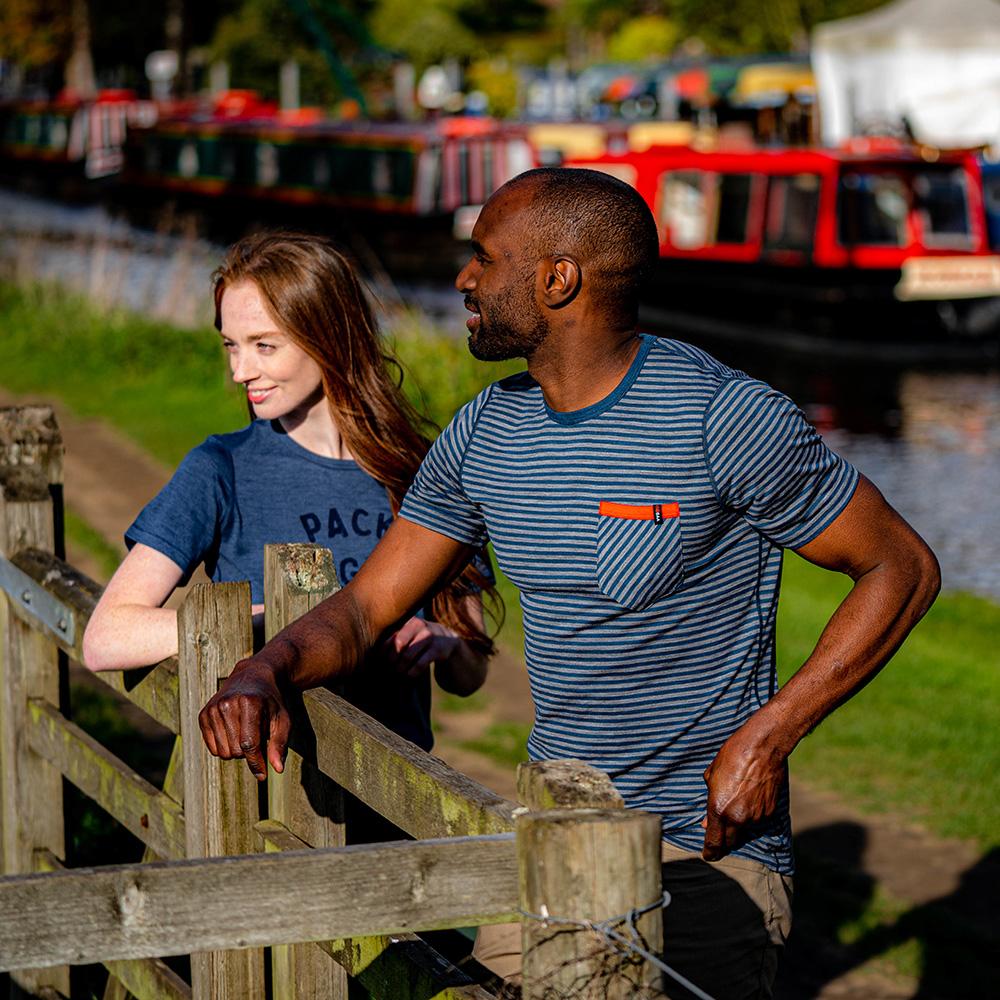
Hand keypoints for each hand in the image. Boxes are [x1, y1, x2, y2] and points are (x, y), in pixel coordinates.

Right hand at [198, 659, 290, 781]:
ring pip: (223, 753)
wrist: (252, 677)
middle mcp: (228, 704)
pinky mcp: (203, 714)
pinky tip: (233, 731)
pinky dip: (224, 747)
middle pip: (236, 751)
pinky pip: (212, 748)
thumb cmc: (270, 701)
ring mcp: (213, 708)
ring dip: (237, 751)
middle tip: (257, 736)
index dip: (256, 763)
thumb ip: (280, 743)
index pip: (249, 744)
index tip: (263, 776)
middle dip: (249, 752)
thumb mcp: (282, 718)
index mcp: (249, 703)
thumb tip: (277, 769)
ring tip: (246, 732)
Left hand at [381, 617, 459, 677]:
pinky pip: (420, 664)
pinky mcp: (438, 650)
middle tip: (391, 668)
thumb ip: (394, 638)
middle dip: (392, 660)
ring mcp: (430, 636)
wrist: (449, 642)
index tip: (383, 660)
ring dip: (401, 668)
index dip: (383, 651)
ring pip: (407, 656)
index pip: (389, 636)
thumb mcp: (410, 633)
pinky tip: (411, 674)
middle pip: (397, 645)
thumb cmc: (421, 640)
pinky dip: (412, 672)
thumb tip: (374, 655)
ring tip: (400, 672)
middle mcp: (419, 625)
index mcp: (408, 620)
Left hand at [701, 725, 786, 861]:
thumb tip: (707, 822)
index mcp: (720, 810)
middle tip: (718, 837)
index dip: (710, 853)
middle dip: (723, 842)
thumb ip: (710, 800)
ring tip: (736, 808)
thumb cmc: (732, 756)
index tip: (708, 856)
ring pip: (745, 832)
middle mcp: (739, 818)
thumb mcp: (712, 776)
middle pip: (729, 843)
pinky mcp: (771, 812)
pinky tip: (750, 801)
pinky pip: (758, 822)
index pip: (714, 843)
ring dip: (738, 827)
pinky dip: (752, 817)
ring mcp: (757, 817)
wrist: (763, 747)